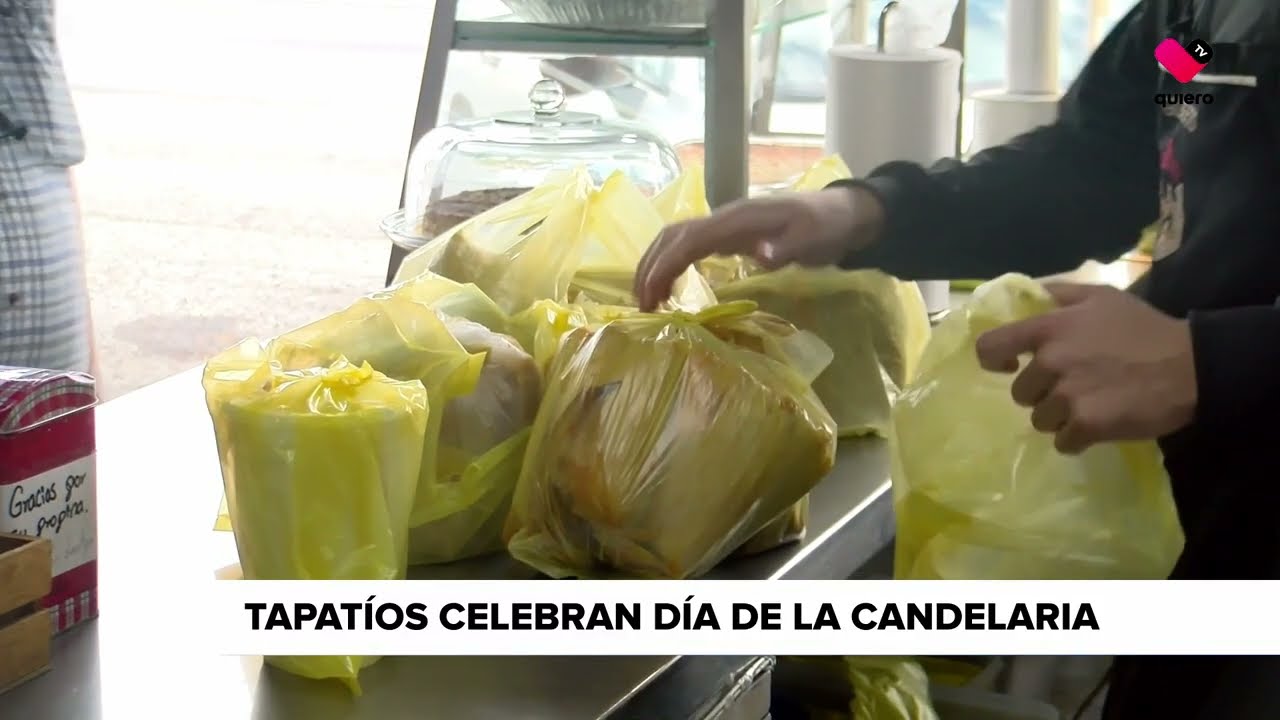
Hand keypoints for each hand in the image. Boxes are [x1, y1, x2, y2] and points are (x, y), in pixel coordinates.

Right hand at [634, 186, 885, 310]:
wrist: (841, 213)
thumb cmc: (826, 226)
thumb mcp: (813, 238)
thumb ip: (786, 246)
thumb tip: (760, 255)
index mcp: (738, 219)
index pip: (689, 240)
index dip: (666, 266)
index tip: (652, 297)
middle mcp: (724, 218)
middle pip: (672, 236)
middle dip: (650, 267)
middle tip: (641, 306)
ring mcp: (724, 225)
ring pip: (675, 238)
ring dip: (655, 265)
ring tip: (647, 299)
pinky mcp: (728, 235)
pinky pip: (689, 245)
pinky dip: (670, 263)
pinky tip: (668, 287)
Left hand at [974, 282, 1196, 453]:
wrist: (1190, 367)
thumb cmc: (1145, 329)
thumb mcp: (1102, 297)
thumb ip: (1060, 295)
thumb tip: (1028, 297)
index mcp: (1050, 328)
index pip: (991, 347)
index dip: (994, 360)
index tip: (1008, 366)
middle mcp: (1052, 361)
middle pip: (1021, 392)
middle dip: (1043, 393)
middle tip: (1075, 387)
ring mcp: (1068, 395)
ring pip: (1040, 419)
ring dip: (1060, 417)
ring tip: (1090, 405)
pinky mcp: (1087, 425)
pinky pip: (1063, 441)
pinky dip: (1077, 439)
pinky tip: (1098, 426)